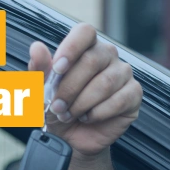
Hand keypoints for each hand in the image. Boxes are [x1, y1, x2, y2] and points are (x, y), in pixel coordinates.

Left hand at [29, 23, 142, 159]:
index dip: (71, 48)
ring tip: (68, 114)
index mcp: (84, 48)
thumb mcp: (40, 90)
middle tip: (57, 106)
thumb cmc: (57, 108)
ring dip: (81, 103)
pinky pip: (119, 100)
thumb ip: (39, 69)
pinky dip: (98, 113)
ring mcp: (123, 74)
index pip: (85, 32)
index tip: (57, 69)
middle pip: (91, 60)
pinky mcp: (133, 94)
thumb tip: (37, 48)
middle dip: (69, 88)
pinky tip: (88, 117)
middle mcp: (107, 56)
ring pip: (105, 83)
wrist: (70, 137)